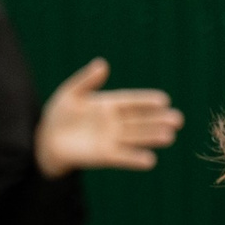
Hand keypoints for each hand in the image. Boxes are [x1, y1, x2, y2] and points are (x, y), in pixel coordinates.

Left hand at [34, 59, 183, 177]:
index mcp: (108, 104)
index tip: (164, 100)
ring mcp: (111, 139)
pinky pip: (122, 156)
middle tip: (178, 119)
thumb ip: (87, 80)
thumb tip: (102, 64)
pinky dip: (135, 158)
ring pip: (136, 137)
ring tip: (170, 136)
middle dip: (158, 120)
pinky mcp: (104, 155)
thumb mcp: (70, 93)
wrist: (46, 140)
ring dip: (152, 137)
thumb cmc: (58, 115)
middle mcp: (114, 122)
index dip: (147, 101)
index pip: (132, 102)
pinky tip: (150, 160)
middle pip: (140, 120)